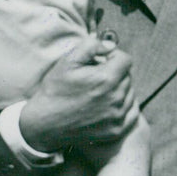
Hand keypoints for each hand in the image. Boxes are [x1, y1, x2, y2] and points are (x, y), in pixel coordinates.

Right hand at [19, 34, 138, 151]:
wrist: (45, 124)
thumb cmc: (55, 90)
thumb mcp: (67, 61)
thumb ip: (91, 46)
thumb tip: (111, 45)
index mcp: (106, 79)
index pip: (125, 60)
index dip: (113, 56)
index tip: (101, 61)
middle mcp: (116, 98)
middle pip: (127, 77)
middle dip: (115, 73)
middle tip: (95, 78)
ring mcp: (118, 116)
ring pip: (130, 94)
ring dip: (119, 90)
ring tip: (98, 93)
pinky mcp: (117, 130)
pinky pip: (131, 112)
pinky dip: (122, 107)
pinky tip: (106, 105)